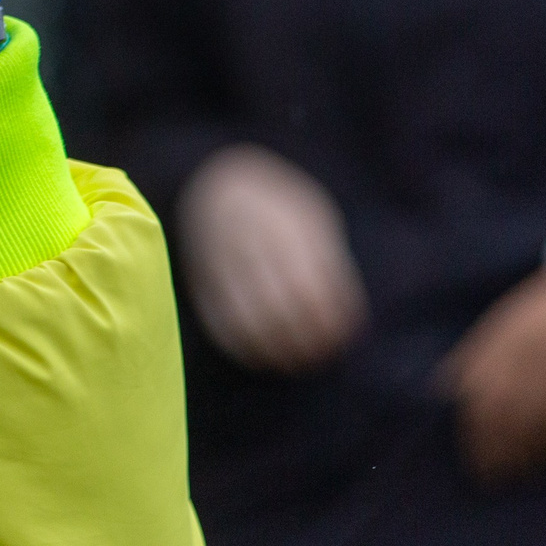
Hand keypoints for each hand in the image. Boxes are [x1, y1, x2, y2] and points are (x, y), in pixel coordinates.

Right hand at [178, 144, 367, 373]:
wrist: (215, 181)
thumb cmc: (276, 205)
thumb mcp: (310, 217)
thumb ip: (328, 263)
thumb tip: (346, 318)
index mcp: (282, 228)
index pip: (308, 289)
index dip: (325, 323)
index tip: (339, 340)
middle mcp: (248, 245)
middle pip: (277, 308)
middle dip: (301, 342)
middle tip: (317, 358)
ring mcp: (219, 262)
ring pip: (245, 320)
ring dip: (270, 350)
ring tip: (289, 363)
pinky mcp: (199, 277)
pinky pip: (216, 320)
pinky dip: (237, 346)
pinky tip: (256, 356)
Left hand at [439, 262, 545, 485]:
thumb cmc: (545, 308)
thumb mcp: (502, 325)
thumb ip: (476, 357)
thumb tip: (447, 392)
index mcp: (501, 345)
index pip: (478, 400)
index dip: (472, 435)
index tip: (470, 458)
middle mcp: (528, 362)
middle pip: (506, 419)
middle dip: (496, 454)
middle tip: (491, 479)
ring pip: (539, 427)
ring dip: (528, 457)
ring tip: (519, 477)